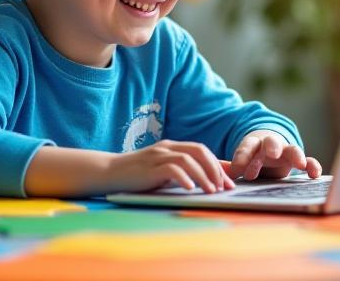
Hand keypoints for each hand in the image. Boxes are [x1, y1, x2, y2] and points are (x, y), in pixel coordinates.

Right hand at [107, 140, 234, 193]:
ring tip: (211, 191)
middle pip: (199, 151)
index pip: (202, 150)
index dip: (218, 164)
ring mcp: (158, 155)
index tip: (230, 182)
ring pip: (188, 160)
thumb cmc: (138, 175)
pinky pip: (172, 169)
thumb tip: (208, 180)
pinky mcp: (149, 167)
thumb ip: (183, 172)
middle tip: (223, 187)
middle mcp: (167, 147)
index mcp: (172, 146)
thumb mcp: (164, 172)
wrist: (109, 172)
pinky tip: (190, 189)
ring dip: (203, 176)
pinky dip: (184, 178)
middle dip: (215, 169)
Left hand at [228, 130, 322, 180]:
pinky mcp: (298, 160)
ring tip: (299, 164)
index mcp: (253, 144)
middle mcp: (271, 145)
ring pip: (292, 149)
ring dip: (296, 155)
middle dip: (271, 147)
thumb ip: (232, 165)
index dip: (242, 157)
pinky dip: (312, 166)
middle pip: (271, 142)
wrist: (270, 149)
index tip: (237, 169)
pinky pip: (308, 162)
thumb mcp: (242, 160)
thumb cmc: (253, 156)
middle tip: (271, 153)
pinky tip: (315, 175)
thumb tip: (218, 169)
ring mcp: (286, 151)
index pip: (247, 147)